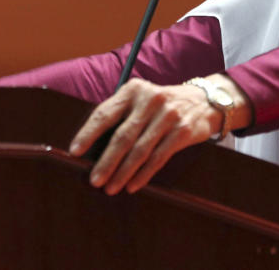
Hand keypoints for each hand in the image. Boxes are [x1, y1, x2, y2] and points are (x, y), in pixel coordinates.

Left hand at [67, 78, 221, 194]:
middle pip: (122, 136)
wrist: (203, 100)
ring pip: (140, 150)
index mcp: (133, 90)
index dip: (88, 134)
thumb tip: (92, 146)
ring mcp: (168, 115)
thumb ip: (120, 114)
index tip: (75, 151)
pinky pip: (159, 157)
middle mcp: (150, 100)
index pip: (105, 113)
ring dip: (123, 172)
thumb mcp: (140, 99)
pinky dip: (144, 174)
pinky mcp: (182, 131)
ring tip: (111, 187)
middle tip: (94, 180)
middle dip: (106, 161)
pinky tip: (133, 185)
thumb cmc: (160, 104)